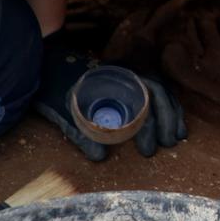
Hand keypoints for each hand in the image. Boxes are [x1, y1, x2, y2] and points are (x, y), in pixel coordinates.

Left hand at [33, 36, 186, 160]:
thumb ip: (81, 132)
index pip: (148, 91)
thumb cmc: (53, 85)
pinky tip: (170, 125)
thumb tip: (101, 156)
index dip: (154, 120)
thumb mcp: (64, 109)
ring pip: (160, 92)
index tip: (149, 147)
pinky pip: (154, 94)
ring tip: (175, 138)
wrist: (44, 64)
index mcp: (117, 73)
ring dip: (171, 115)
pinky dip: (165, 109)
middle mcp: (128, 72)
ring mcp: (129, 76)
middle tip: (166, 145)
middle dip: (167, 119)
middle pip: (159, 92)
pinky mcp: (128, 83)